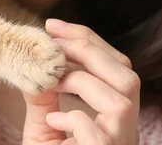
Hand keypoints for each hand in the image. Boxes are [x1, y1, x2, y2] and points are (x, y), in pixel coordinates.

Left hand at [22, 19, 139, 144]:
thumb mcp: (43, 125)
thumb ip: (42, 97)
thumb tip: (33, 59)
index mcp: (114, 119)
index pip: (118, 68)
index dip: (87, 41)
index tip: (52, 27)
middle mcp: (124, 132)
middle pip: (128, 77)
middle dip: (88, 50)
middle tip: (51, 41)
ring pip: (120, 102)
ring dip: (80, 81)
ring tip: (51, 83)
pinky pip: (98, 135)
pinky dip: (72, 119)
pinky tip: (51, 120)